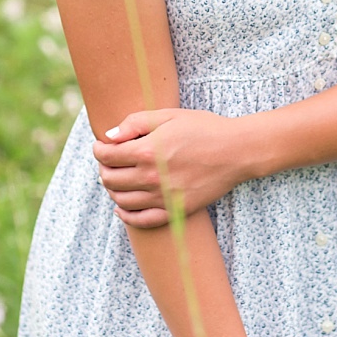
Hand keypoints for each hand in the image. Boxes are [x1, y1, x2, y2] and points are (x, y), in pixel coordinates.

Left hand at [93, 108, 246, 227]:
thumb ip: (135, 122)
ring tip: (117, 180)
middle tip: (109, 162)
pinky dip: (126, 216)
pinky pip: (142, 221)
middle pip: (110, 179)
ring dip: (112, 190)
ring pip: (122, 200)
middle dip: (103, 168)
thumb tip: (109, 137)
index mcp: (147, 151)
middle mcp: (151, 177)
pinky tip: (122, 208)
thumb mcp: (169, 116)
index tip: (102, 146)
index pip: (106, 155)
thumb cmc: (205, 128)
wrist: (238, 151)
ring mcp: (163, 197)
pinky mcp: (176, 210)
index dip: (98, 150)